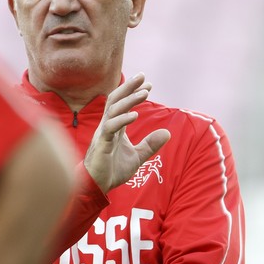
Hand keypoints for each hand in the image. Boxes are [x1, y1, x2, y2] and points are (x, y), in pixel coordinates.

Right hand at [84, 73, 170, 192]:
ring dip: (129, 100)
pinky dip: (122, 120)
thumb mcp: (137, 156)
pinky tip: (135, 115)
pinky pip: (111, 128)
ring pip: (113, 110)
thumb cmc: (111, 170)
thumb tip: (167, 133)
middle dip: (128, 87)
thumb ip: (150, 144)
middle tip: (143, 76)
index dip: (134, 92)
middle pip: (115, 100)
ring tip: (144, 93)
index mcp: (114, 127)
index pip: (122, 104)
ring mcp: (103, 134)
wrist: (96, 187)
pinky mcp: (101, 144)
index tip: (148, 84)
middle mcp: (107, 126)